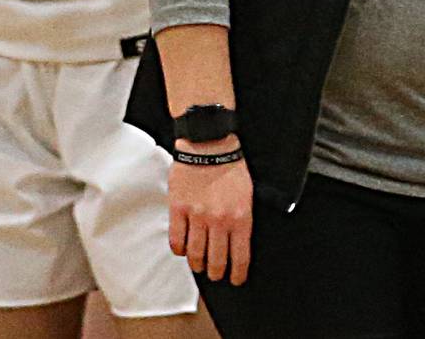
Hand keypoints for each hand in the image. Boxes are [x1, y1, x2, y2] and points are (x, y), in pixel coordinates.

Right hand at [168, 145, 252, 284]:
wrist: (209, 144)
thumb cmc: (231, 167)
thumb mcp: (248, 195)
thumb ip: (243, 220)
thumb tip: (239, 243)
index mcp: (240, 217)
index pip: (240, 257)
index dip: (238, 274)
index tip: (236, 279)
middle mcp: (219, 220)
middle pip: (216, 261)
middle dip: (216, 273)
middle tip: (215, 274)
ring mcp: (197, 216)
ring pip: (195, 254)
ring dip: (197, 264)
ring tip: (199, 264)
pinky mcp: (178, 209)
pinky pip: (176, 240)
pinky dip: (179, 250)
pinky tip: (183, 249)